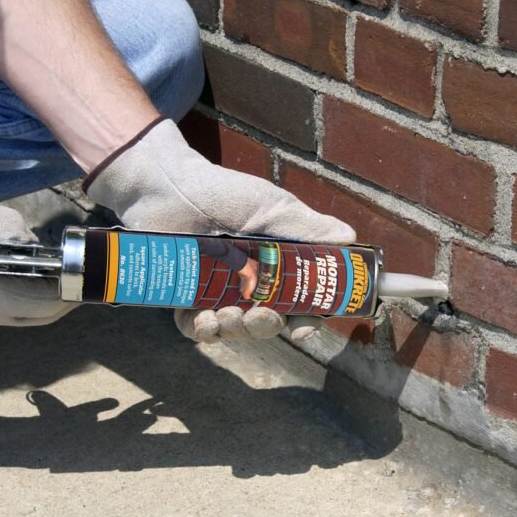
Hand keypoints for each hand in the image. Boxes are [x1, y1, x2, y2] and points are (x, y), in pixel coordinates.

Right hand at [0, 191, 72, 327]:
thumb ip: (19, 236)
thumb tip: (36, 247)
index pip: (49, 308)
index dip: (73, 294)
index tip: (88, 279)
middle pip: (37, 315)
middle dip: (62, 297)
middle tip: (78, 275)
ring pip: (19, 312)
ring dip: (40, 295)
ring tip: (57, 271)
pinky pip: (0, 305)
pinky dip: (19, 292)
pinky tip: (24, 270)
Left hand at [84, 118, 356, 341]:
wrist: (166, 185)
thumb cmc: (222, 192)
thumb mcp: (270, 207)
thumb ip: (308, 227)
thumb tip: (350, 238)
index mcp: (277, 264)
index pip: (301, 301)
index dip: (307, 318)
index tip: (303, 325)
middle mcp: (250, 283)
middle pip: (269, 323)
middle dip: (267, 327)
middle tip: (259, 316)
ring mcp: (217, 292)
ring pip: (235, 330)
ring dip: (236, 330)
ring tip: (226, 313)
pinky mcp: (184, 298)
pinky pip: (196, 329)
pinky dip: (202, 331)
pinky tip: (203, 318)